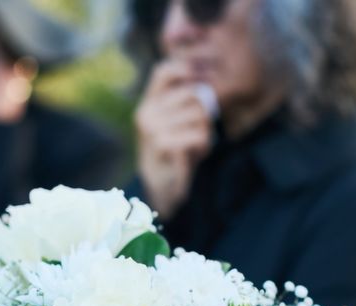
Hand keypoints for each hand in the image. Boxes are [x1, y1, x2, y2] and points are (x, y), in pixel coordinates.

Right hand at [135, 60, 214, 217]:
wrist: (162, 186)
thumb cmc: (173, 149)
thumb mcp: (175, 120)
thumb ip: (184, 99)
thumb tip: (209, 80)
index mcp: (148, 102)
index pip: (164, 70)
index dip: (186, 69)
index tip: (204, 78)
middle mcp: (146, 112)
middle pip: (192, 94)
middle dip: (205, 111)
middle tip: (201, 129)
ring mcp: (152, 128)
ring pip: (199, 115)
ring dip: (206, 132)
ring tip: (195, 144)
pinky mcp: (162, 143)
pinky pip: (199, 135)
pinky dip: (204, 147)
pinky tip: (195, 155)